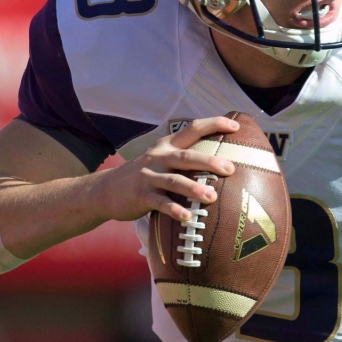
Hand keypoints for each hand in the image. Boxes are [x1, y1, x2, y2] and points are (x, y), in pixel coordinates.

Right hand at [95, 117, 238, 222]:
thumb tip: (218, 161)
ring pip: (174, 181)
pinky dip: (174, 210)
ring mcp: (148, 176)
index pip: (192, 129)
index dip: (214, 124)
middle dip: (209, 162)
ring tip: (212, 196)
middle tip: (230, 169)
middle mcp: (158, 157)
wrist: (105, 190)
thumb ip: (183, 158)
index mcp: (166, 146)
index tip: (235, 126)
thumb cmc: (143, 176)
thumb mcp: (160, 159)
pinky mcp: (140, 195)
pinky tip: (187, 217)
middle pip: (186, 156)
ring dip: (194, 188)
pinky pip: (160, 203)